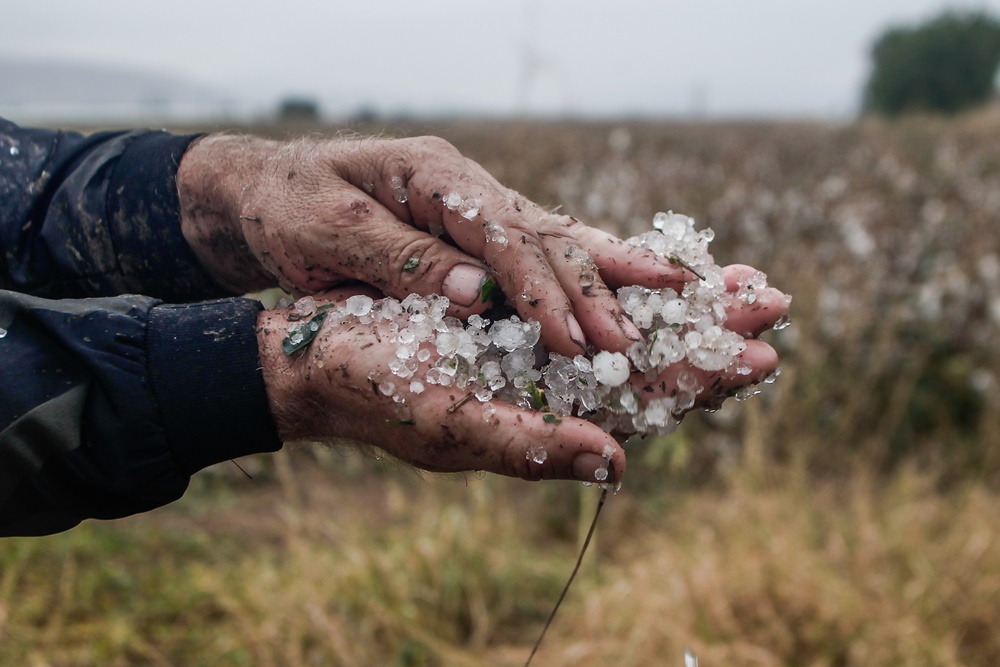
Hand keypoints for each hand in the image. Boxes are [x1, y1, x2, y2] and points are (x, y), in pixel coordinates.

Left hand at [179, 134, 698, 358]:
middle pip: (544, 234)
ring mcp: (473, 203)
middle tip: (634, 339)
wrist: (265, 188)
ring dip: (604, 277)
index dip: (539, 288)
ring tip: (668, 296)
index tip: (571, 337)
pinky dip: (579, 271)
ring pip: (552, 238)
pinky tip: (621, 285)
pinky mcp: (471, 228)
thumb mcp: (327, 232)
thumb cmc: (289, 207)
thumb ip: (402, 259)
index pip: (502, 234)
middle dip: (592, 288)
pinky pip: (534, 250)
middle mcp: (465, 185)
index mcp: (432, 173)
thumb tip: (477, 294)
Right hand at [255, 275, 786, 483]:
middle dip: (712, 334)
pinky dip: (631, 279)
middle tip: (776, 302)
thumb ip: (529, 447)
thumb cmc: (376, 389)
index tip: (759, 357)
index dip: (702, 381)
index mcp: (547, 420)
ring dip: (684, 304)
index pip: (644, 406)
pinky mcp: (519, 310)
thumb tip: (616, 466)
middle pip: (650, 363)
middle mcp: (553, 383)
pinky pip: (589, 295)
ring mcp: (539, 344)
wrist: (323, 351)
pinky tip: (664, 264)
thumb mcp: (450, 423)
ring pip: (628, 327)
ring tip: (741, 278)